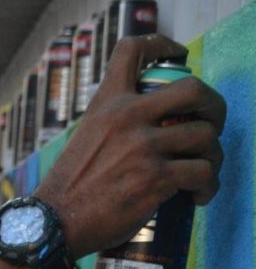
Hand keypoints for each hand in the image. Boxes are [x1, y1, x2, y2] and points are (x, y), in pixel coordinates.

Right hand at [34, 34, 225, 258]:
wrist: (54, 222)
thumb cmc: (70, 187)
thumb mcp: (85, 138)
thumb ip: (115, 124)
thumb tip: (151, 126)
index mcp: (106, 104)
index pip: (133, 50)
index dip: (162, 45)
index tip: (179, 56)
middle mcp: (126, 117)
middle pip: (194, 89)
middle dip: (214, 108)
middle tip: (211, 126)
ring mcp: (143, 147)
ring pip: (206, 137)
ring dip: (213, 157)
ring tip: (202, 172)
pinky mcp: (156, 178)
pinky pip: (204, 173)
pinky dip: (208, 187)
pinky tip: (198, 196)